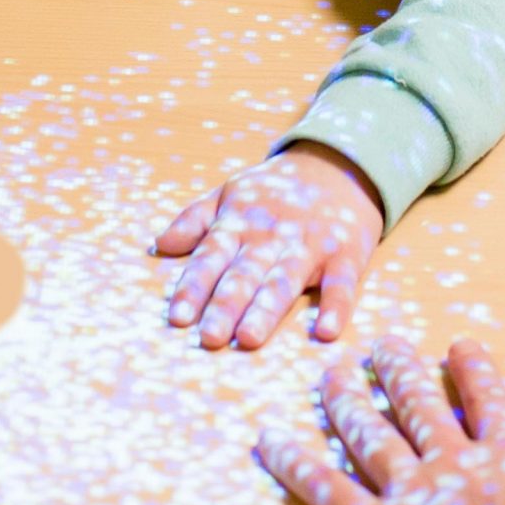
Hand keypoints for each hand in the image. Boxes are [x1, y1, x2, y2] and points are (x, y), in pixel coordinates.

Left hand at [153, 142, 382, 348]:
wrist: (337, 165)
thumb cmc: (274, 190)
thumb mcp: (230, 193)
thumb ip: (194, 220)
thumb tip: (159, 244)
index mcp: (239, 223)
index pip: (210, 257)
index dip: (193, 287)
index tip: (177, 317)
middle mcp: (271, 236)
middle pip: (244, 274)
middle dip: (226, 306)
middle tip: (209, 338)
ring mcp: (310, 246)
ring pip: (284, 281)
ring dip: (267, 310)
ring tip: (249, 339)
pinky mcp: (345, 255)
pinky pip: (341, 284)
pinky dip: (336, 307)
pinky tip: (326, 332)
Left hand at [260, 336, 504, 504]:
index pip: (488, 398)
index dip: (472, 369)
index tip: (458, 344)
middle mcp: (456, 463)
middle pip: (419, 405)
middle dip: (397, 371)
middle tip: (380, 345)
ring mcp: (414, 495)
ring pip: (369, 435)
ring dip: (345, 401)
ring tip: (329, 371)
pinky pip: (326, 490)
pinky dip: (293, 462)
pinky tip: (267, 437)